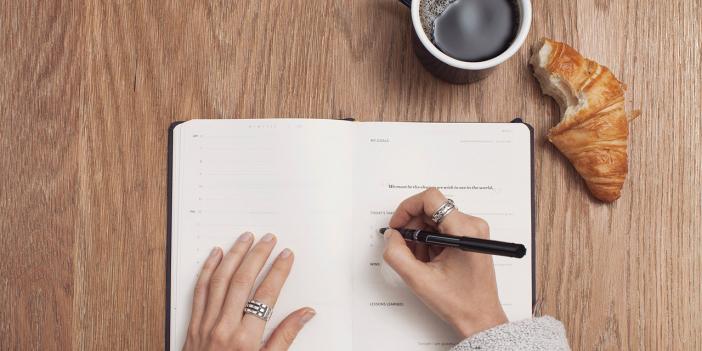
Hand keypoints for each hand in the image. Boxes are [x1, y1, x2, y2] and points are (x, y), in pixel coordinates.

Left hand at [183, 232, 315, 350]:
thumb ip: (285, 337)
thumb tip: (305, 314)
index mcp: (246, 339)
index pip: (266, 295)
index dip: (278, 271)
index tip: (286, 256)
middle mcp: (224, 327)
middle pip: (242, 281)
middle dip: (258, 256)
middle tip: (269, 239)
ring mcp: (206, 324)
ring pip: (220, 280)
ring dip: (234, 255)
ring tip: (245, 238)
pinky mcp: (193, 324)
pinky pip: (200, 290)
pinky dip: (208, 269)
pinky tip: (216, 255)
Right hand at [383, 188, 507, 337]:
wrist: (480, 318)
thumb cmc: (460, 303)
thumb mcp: (419, 280)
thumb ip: (397, 254)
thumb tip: (391, 235)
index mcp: (464, 230)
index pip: (431, 199)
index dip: (407, 208)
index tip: (397, 225)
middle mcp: (472, 225)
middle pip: (431, 209)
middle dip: (413, 227)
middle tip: (405, 248)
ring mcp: (473, 231)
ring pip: (435, 219)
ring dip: (421, 237)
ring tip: (420, 261)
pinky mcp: (470, 237)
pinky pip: (442, 228)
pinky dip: (430, 242)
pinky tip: (429, 261)